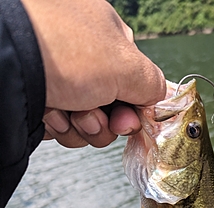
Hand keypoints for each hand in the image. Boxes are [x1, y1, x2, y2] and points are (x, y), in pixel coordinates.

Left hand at [21, 0, 165, 147]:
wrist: (7, 64)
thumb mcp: (126, 66)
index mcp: (106, 35)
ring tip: (66, 110)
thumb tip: (159, 98)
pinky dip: (58, 125)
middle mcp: (83, 54)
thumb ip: (152, 84)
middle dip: (104, 121)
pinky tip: (49, 111)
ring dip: (80, 125)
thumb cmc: (63, 51)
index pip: (134, 83)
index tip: (128, 123)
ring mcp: (59, 75)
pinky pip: (61, 124)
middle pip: (111, 107)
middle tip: (92, 115)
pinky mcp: (38, 95)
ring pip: (86, 120)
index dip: (134, 110)